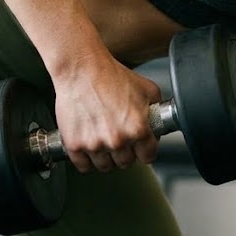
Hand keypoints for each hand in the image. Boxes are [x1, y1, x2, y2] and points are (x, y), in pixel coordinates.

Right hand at [51, 48, 162, 173]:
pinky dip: (86, 158)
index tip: (140, 147)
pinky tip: (89, 143)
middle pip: (126, 163)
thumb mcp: (147, 89)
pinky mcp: (75, 145)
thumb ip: (156, 111)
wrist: (82, 69)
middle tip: (119, 137)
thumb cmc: (112, 76)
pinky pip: (84, 166)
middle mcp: (118, 140)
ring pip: (105, 166)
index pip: (148, 157)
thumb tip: (160, 124)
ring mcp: (95, 144)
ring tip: (103, 138)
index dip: (144, 150)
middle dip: (125, 152)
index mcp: (138, 129)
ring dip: (106, 156)